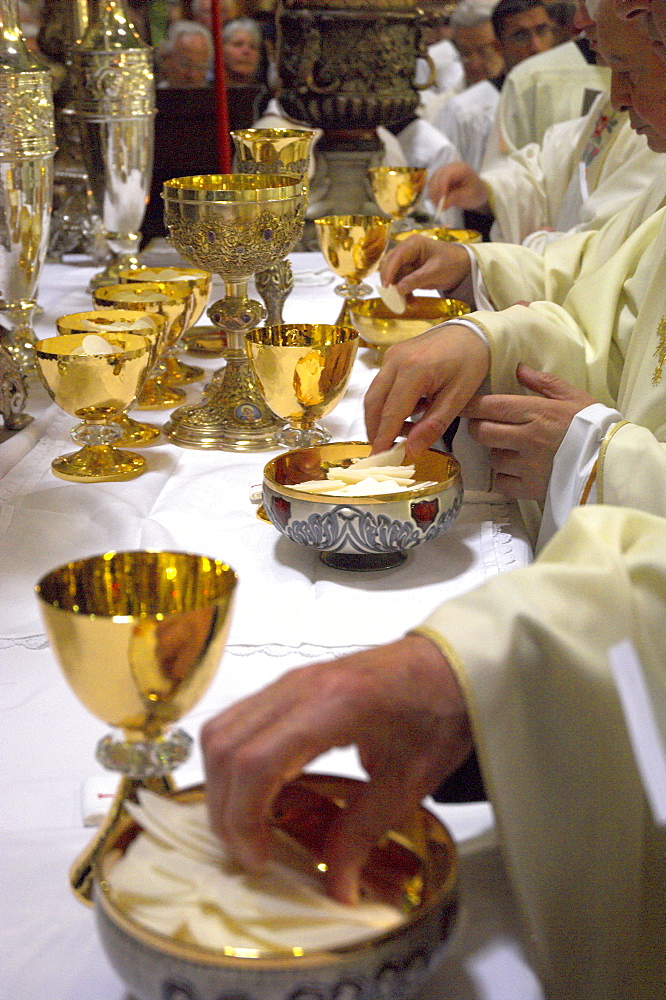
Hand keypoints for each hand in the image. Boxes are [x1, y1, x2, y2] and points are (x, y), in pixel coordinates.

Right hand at [201, 635, 470, 904]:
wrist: (450, 664)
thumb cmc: (438, 710)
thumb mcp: (410, 780)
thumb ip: (365, 833)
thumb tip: (336, 889)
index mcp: (333, 705)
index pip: (255, 760)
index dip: (243, 816)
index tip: (259, 857)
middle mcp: (298, 686)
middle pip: (224, 747)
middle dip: (224, 809)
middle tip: (250, 852)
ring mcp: (289, 680)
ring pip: (220, 731)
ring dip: (221, 785)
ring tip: (249, 827)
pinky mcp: (288, 684)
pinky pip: (236, 721)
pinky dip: (232, 762)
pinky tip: (260, 793)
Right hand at [364, 323, 489, 457]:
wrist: (473, 332)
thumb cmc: (471, 361)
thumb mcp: (458, 397)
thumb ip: (433, 425)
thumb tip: (411, 451)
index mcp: (414, 369)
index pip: (391, 412)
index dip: (383, 438)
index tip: (378, 458)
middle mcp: (395, 360)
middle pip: (374, 404)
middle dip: (377, 430)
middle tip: (387, 451)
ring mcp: (391, 356)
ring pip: (374, 395)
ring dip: (381, 419)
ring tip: (404, 434)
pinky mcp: (391, 356)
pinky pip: (381, 386)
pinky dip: (387, 405)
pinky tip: (408, 414)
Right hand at [379, 235, 470, 296]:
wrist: (462, 267)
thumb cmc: (451, 263)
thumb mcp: (435, 272)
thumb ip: (416, 279)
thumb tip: (398, 289)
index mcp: (413, 244)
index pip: (396, 257)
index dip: (389, 272)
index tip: (386, 287)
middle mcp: (407, 251)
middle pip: (390, 265)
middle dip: (391, 282)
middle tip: (392, 297)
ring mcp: (407, 262)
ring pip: (394, 277)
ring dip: (398, 291)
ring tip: (406, 304)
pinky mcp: (409, 272)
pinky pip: (401, 284)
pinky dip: (405, 294)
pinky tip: (412, 303)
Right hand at [427, 161, 490, 212]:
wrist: (476, 192)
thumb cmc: (475, 193)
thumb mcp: (469, 196)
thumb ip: (456, 198)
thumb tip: (443, 206)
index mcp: (461, 169)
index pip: (447, 174)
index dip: (442, 186)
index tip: (441, 199)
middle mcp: (451, 167)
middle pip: (437, 176)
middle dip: (436, 192)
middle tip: (439, 206)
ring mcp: (444, 172)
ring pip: (432, 181)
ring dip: (433, 194)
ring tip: (439, 205)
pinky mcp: (439, 179)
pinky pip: (431, 185)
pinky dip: (433, 194)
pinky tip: (438, 202)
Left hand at [462, 363, 597, 503]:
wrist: (613, 462)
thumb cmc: (594, 426)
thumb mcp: (573, 396)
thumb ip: (543, 382)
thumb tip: (519, 368)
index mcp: (538, 412)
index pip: (491, 406)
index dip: (470, 405)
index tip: (462, 405)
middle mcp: (529, 438)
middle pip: (482, 432)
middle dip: (478, 428)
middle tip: (485, 426)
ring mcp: (528, 465)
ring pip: (492, 458)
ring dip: (496, 453)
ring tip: (510, 449)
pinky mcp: (531, 488)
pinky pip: (502, 482)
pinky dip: (504, 477)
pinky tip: (516, 470)